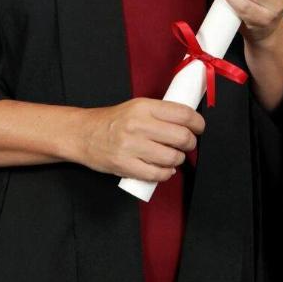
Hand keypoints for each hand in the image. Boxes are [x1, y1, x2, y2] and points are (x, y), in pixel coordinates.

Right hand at [77, 99, 204, 181]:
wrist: (83, 134)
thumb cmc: (112, 121)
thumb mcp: (135, 107)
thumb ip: (159, 113)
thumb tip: (188, 122)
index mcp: (143, 107)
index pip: (182, 113)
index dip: (198, 123)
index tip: (199, 127)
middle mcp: (138, 125)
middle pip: (181, 137)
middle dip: (190, 143)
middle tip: (187, 144)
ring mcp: (131, 146)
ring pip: (171, 157)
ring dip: (178, 160)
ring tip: (173, 157)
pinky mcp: (125, 165)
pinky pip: (157, 174)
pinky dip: (165, 174)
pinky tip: (163, 169)